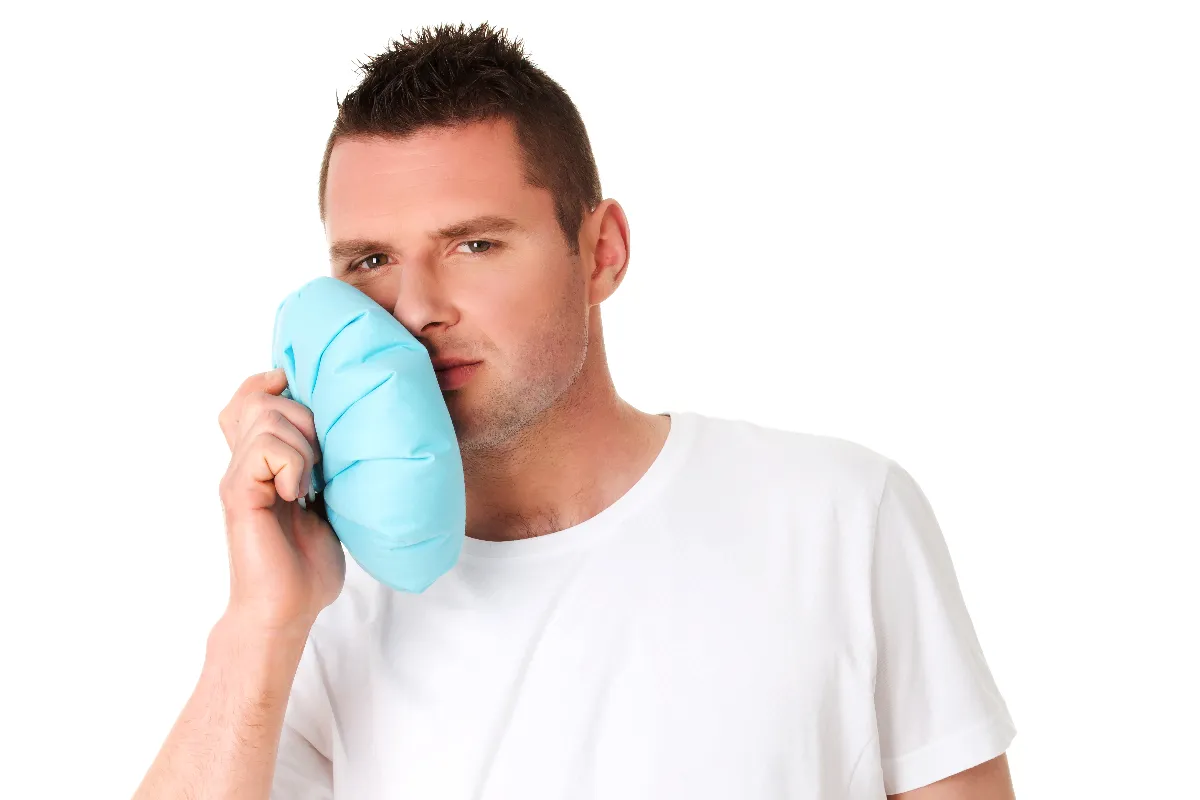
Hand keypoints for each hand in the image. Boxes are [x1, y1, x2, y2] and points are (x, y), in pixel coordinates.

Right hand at [216, 368, 345, 633]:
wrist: (286, 610)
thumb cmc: (306, 565)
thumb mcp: (326, 502)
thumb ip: (322, 467)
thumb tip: (350, 431)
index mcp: (260, 463)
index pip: (247, 399)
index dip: (270, 385)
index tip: (302, 401)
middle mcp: (242, 464)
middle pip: (262, 399)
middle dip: (304, 417)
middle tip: (320, 463)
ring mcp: (237, 477)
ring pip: (267, 417)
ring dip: (302, 443)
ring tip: (309, 482)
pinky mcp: (239, 494)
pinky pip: (265, 448)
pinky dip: (292, 464)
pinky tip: (297, 494)